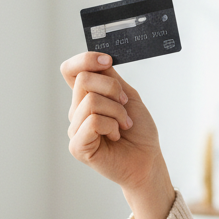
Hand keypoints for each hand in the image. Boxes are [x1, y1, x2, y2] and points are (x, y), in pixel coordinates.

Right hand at [60, 52, 175, 218]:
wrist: (148, 159)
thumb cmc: (139, 132)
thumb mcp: (127, 96)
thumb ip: (110, 79)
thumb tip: (100, 59)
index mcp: (86, 97)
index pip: (71, 70)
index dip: (85, 60)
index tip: (107, 61)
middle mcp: (77, 112)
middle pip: (83, 80)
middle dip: (112, 89)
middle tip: (125, 106)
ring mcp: (75, 129)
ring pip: (91, 101)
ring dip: (116, 112)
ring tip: (123, 125)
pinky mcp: (78, 146)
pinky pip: (92, 122)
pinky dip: (111, 126)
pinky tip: (115, 136)